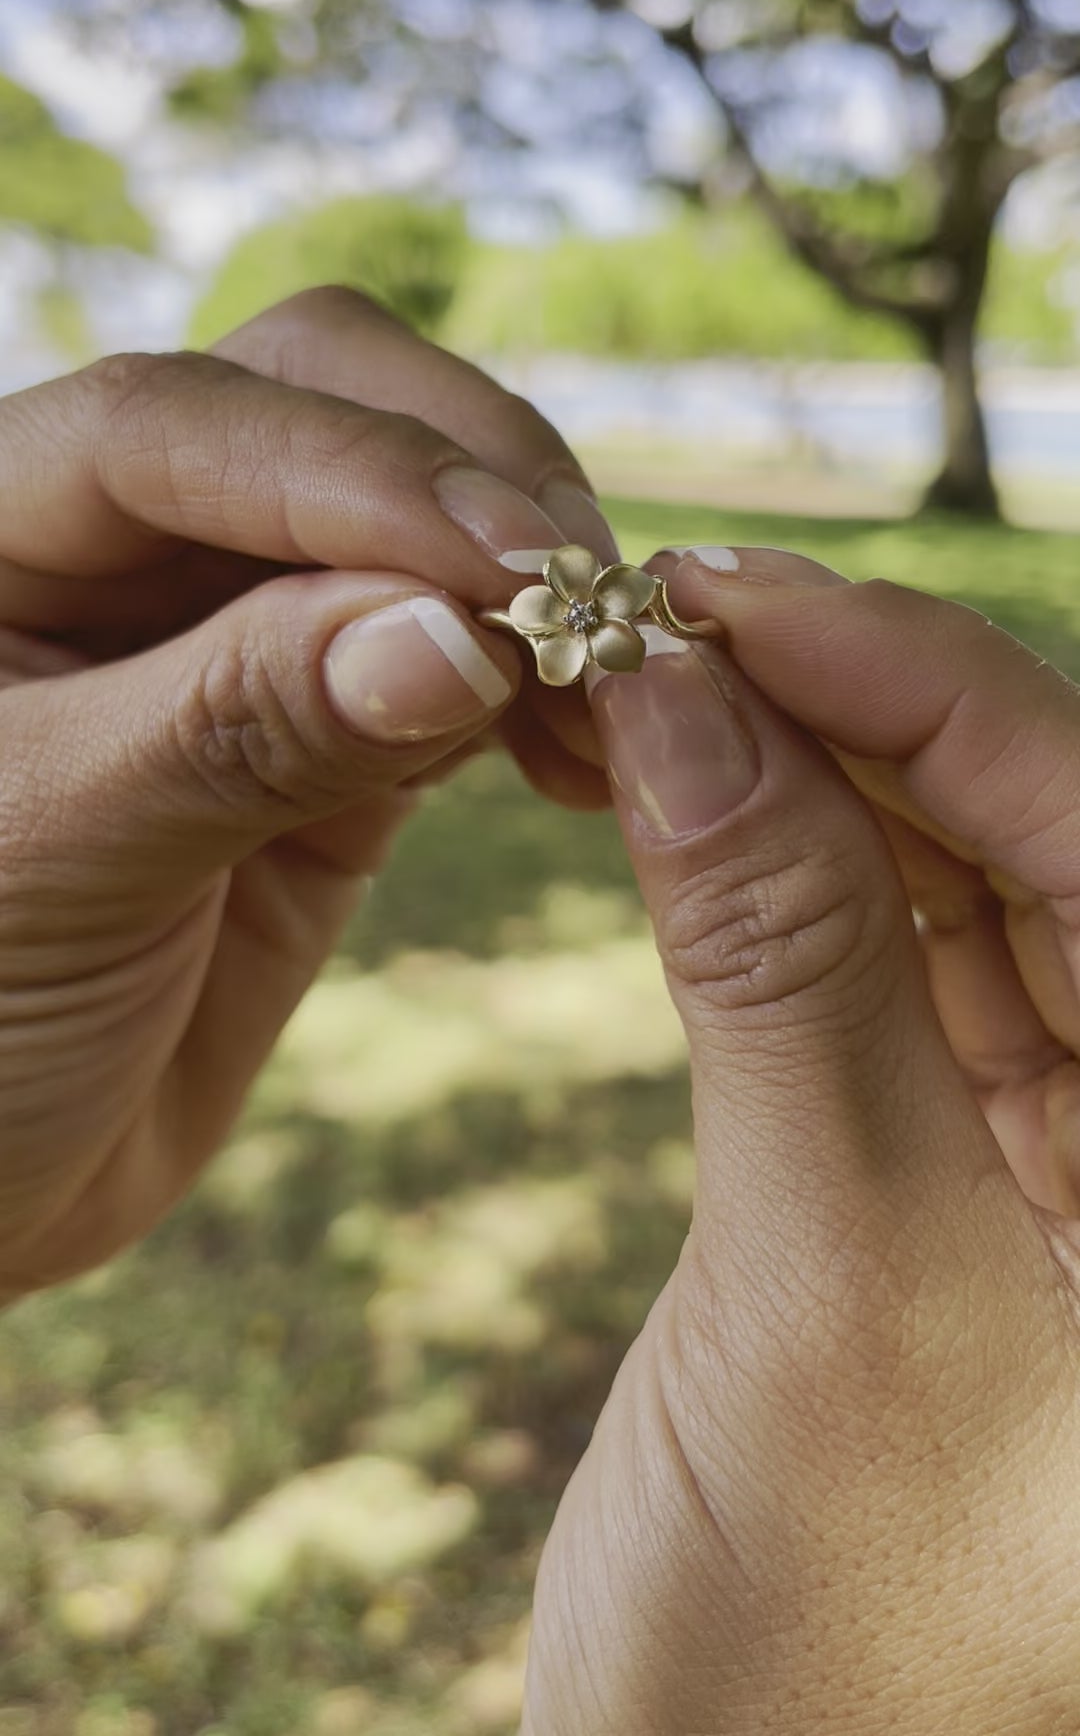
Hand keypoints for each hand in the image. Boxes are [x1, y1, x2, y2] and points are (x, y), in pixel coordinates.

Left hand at [0, 286, 612, 1293]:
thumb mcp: (54, 862)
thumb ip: (242, 726)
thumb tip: (462, 629)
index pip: (176, 423)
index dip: (351, 470)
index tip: (504, 562)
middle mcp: (112, 546)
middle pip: (317, 404)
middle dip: (461, 483)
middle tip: (581, 603)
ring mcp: (229, 635)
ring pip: (408, 522)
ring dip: (523, 579)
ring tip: (609, 682)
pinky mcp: (327, 739)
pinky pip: (452, 661)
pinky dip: (533, 684)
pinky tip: (586, 742)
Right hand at [525, 551, 1079, 1731]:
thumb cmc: (836, 1642)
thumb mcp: (835, 1284)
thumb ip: (782, 971)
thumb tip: (681, 701)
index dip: (924, 687)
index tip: (723, 597)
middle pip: (1039, 830)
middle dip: (845, 708)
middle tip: (649, 621)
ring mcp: (1067, 1140)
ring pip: (950, 875)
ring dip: (790, 772)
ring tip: (626, 685)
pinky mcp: (956, 1155)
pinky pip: (880, 955)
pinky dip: (769, 869)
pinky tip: (665, 791)